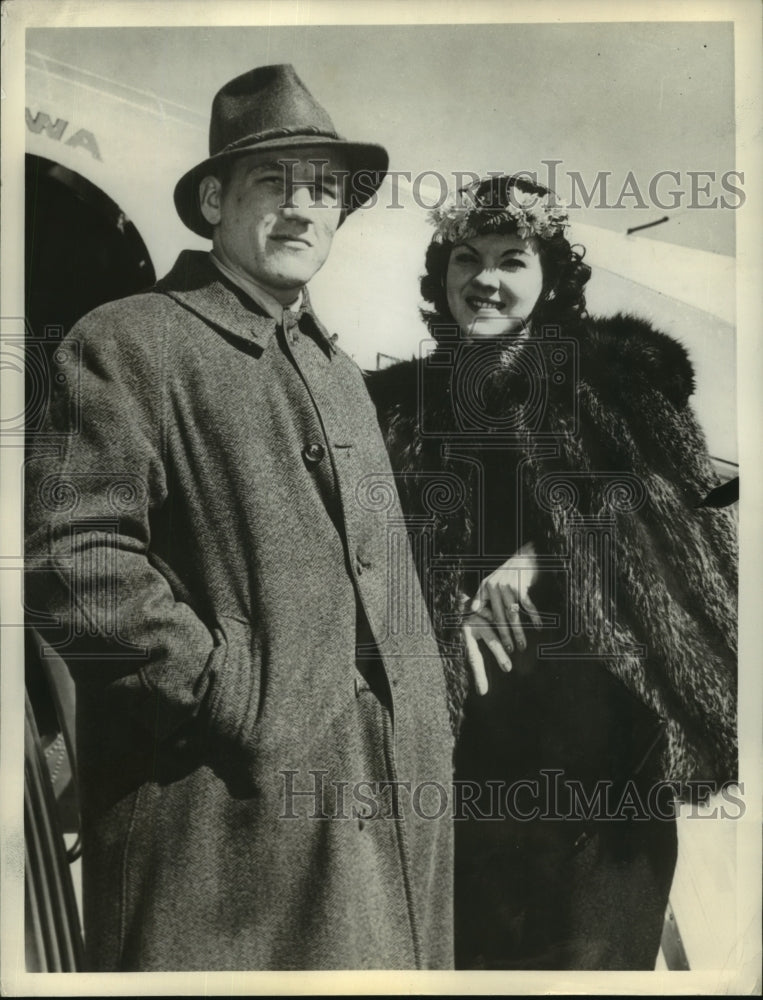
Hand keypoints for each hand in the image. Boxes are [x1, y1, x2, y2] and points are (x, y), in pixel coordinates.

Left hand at [461, 542, 541, 694]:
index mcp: (486, 589)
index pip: (488, 615)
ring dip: (519, 631)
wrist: (523, 557)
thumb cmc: (505, 572)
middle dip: (505, 636)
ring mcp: (508, 587)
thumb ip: (480, 596)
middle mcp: (495, 588)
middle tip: (509, 651)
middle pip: (500, 618)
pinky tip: (538, 626)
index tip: (495, 643)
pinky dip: (534, 616)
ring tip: (522, 645)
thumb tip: (470, 610)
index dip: (492, 630)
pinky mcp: (520, 585)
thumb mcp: (489, 582)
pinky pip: (528, 605)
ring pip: (514, 615)